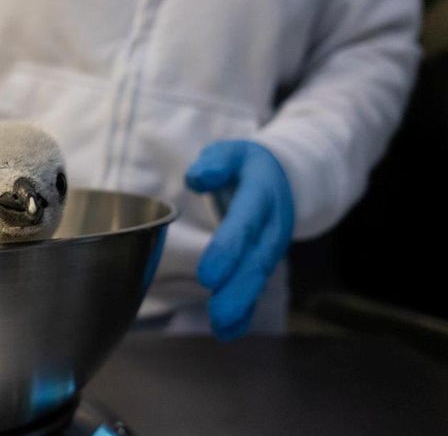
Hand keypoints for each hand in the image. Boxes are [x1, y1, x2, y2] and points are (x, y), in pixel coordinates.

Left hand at [185, 140, 293, 340]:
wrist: (286, 177)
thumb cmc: (246, 166)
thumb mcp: (233, 152)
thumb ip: (215, 162)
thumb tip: (198, 177)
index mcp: (260, 195)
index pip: (243, 225)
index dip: (227, 251)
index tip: (207, 275)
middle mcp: (270, 226)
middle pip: (255, 261)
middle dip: (237, 289)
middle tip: (218, 313)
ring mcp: (270, 246)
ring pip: (257, 278)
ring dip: (241, 304)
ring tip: (221, 327)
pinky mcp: (264, 261)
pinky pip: (257, 288)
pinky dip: (245, 311)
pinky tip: (227, 331)